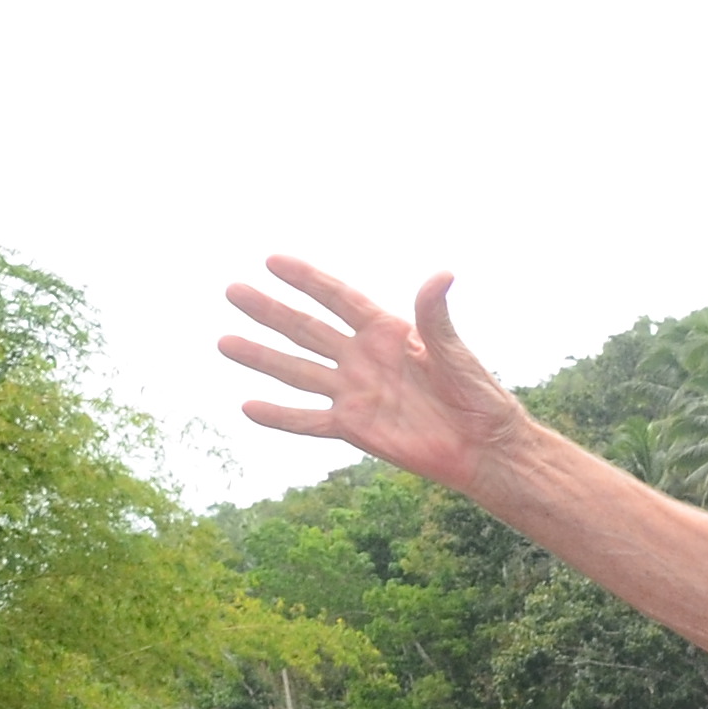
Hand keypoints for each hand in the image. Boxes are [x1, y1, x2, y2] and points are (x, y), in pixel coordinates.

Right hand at [222, 258, 527, 488]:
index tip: (273, 261)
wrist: (483, 447)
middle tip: (233, 291)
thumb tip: (440, 273)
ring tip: (224, 342)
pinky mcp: (354, 427)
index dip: (308, 279)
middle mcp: (363, 357)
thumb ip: (436, 316)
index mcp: (388, 332)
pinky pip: (309, 422)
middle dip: (270, 311)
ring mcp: (355, 391)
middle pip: (307, 329)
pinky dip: (280, 417)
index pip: (339, 299)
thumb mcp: (456, 354)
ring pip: (298, 372)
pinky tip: (248, 407)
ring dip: (261, 358)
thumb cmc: (478, 396)